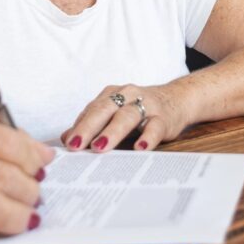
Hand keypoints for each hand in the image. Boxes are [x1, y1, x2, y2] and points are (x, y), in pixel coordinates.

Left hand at [61, 84, 188, 152]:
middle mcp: (127, 96)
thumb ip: (92, 124)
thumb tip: (66, 138)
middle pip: (105, 110)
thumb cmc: (140, 110)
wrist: (177, 99)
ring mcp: (146, 105)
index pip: (92, 110)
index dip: (79, 126)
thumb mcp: (115, 113)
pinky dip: (147, 137)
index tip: (67, 144)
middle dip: (89, 128)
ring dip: (113, 132)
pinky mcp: (164, 118)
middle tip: (76, 145)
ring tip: (100, 147)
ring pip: (127, 116)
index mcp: (112, 95)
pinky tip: (140, 148)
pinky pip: (155, 127)